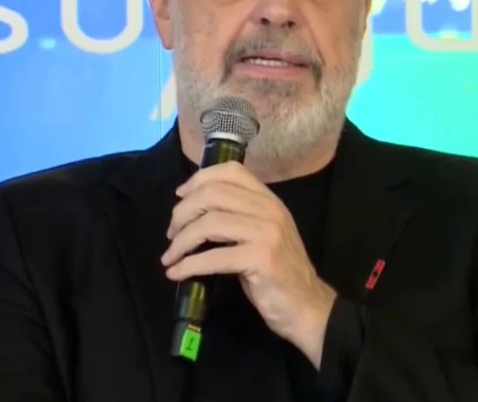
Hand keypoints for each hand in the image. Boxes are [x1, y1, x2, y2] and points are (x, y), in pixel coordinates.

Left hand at [160, 161, 335, 367]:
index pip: (231, 171)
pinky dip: (189, 265)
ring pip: (210, 223)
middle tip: (172, 234)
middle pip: (213, 194)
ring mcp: (267, 233)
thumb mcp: (262, 234)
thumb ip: (238, 215)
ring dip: (181, 241)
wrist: (307, 306)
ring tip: (171, 256)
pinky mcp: (261, 259)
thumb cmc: (278, 272)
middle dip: (183, 213)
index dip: (199, 179)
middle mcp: (270, 210)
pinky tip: (176, 273)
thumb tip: (194, 208)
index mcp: (269, 200)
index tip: (180, 196)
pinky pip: (214, 257)